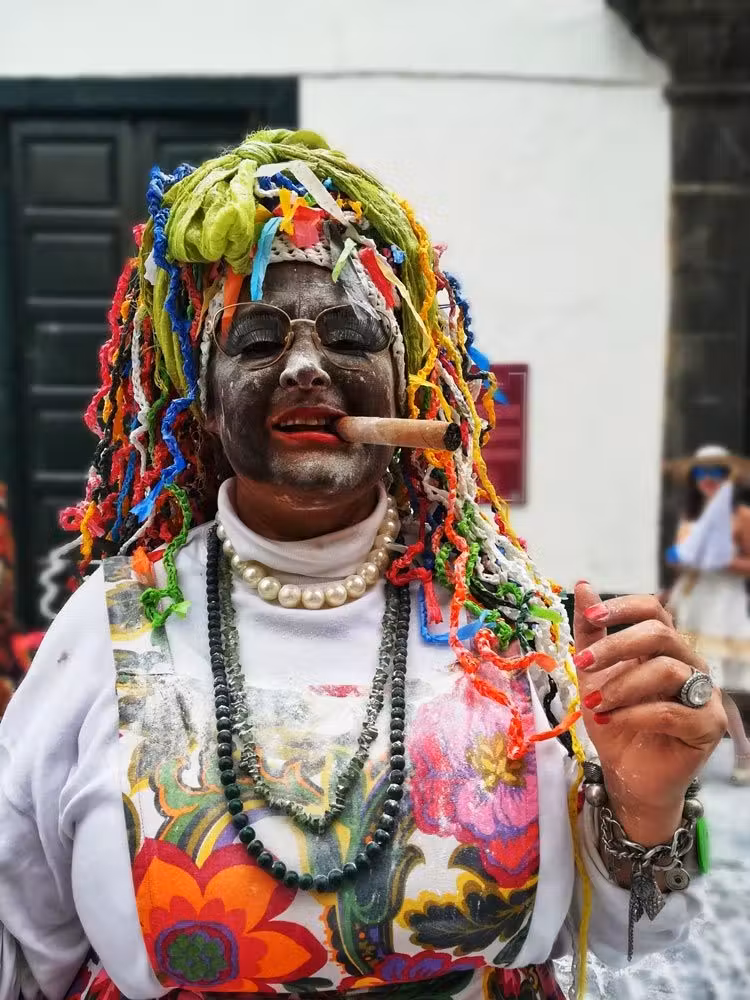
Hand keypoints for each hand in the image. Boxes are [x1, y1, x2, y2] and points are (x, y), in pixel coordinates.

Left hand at [573, 582, 726, 845]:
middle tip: (582, 663)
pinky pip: (672, 711)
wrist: (625, 773)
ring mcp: (703, 693)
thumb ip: (590, 633)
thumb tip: (583, 586)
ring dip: (621, 686)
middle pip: (661, 634)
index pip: (653, 609)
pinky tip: (609, 720)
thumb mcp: (592, 674)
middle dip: (616, 646)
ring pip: (667, 671)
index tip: (592, 617)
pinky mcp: (708, 726)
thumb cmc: (613, 719)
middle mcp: (688, 663)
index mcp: (663, 647)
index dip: (623, 607)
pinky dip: (634, 714)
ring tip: (595, 704)